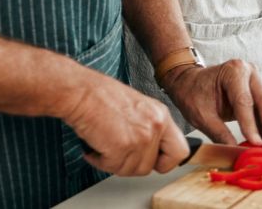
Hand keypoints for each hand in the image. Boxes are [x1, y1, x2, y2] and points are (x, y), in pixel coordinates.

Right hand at [63, 72, 188, 176]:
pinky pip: (112, 167)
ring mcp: (140, 137)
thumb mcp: (137, 107)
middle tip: (117, 154)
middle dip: (130, 164)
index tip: (153, 162)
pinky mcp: (122, 146)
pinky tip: (94, 148)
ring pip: (130, 170)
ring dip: (112, 163)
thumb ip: (148, 127)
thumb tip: (148, 151)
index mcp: (160, 115)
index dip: (165, 162)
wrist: (82, 91)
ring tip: (103, 146)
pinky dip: (100, 161)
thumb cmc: (101, 95)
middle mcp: (155, 126)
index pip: (179, 151)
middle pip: (149, 166)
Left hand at [161, 60, 261, 148]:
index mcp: (233, 71)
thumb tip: (236, 153)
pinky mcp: (257, 92)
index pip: (244, 101)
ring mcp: (255, 81)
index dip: (251, 124)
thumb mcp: (202, 116)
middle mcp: (249, 72)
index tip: (255, 143)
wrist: (190, 82)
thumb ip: (220, 134)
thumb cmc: (193, 93)